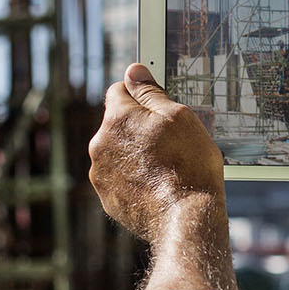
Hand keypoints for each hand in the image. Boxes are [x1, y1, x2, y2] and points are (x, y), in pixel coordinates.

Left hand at [88, 63, 226, 243]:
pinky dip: (133, 179)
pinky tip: (157, 186)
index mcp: (116, 119)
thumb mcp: (178, 117)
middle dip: (138, 128)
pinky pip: (119, 179)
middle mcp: (100, 144)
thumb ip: (151, 92)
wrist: (185, 218)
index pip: (119, 90)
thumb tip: (134, 71)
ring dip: (135, 154)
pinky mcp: (107, 199)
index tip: (158, 107)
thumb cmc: (188, 165)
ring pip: (117, 152)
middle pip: (117, 124)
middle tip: (168, 141)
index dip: (141, 95)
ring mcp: (101, 174)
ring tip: (165, 168)